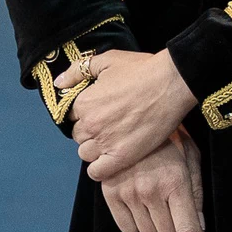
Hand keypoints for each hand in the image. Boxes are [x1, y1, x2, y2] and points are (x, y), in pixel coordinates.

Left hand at [59, 50, 197, 181]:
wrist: (173, 83)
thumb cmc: (143, 69)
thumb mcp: (108, 60)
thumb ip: (78, 71)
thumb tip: (59, 84)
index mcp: (84, 102)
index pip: (71, 116)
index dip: (86, 113)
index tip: (101, 110)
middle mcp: (90, 124)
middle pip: (78, 135)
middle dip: (90, 130)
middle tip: (111, 123)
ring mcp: (105, 142)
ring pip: (85, 153)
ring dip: (95, 148)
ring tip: (114, 139)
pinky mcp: (121, 156)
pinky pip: (97, 172)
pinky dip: (100, 168)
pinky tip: (111, 158)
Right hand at [100, 126, 212, 231]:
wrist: (133, 119)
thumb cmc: (170, 139)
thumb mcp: (191, 158)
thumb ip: (196, 193)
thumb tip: (200, 226)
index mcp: (175, 182)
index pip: (187, 230)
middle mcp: (151, 191)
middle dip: (178, 231)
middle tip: (180, 216)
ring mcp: (128, 194)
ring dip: (158, 227)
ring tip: (161, 207)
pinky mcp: (110, 194)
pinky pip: (127, 229)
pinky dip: (137, 224)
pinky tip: (143, 207)